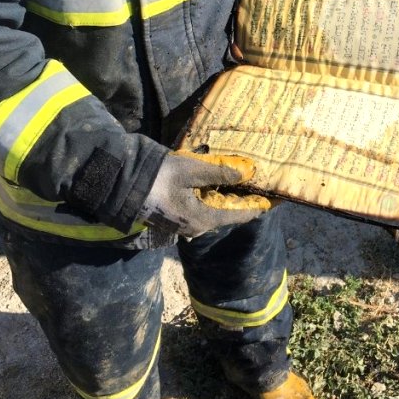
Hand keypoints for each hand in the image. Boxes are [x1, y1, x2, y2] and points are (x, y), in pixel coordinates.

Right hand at [141, 150, 271, 237]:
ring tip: (242, 182)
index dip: (259, 206)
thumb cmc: (159, 177)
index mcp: (203, 219)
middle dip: (243, 200)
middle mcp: (195, 227)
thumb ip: (221, 173)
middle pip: (227, 214)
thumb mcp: (192, 170)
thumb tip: (248, 174)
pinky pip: (200, 207)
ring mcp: (183, 224)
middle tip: (259, 185)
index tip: (277, 199)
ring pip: (214, 210)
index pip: (240, 215)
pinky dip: (212, 197)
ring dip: (227, 197)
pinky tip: (216, 184)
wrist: (121, 185)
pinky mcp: (174, 217)